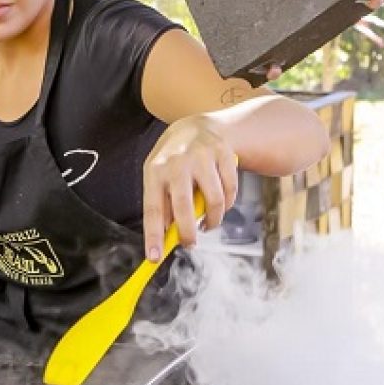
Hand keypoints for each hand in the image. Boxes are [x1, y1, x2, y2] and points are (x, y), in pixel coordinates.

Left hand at [143, 114, 238, 261]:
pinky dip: (227, 205)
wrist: (198, 126)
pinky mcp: (225, 154)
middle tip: (190, 244)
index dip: (153, 236)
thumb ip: (162, 205)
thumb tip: (164, 239)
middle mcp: (178, 161)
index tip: (153, 258)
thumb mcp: (159, 177)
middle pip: (184, 207)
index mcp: (155, 169)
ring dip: (212, 220)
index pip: (152, 209)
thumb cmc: (173, 161)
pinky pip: (231, 192)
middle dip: (188, 233)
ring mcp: (203, 156)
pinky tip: (220, 203)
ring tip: (207, 222)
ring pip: (215, 202)